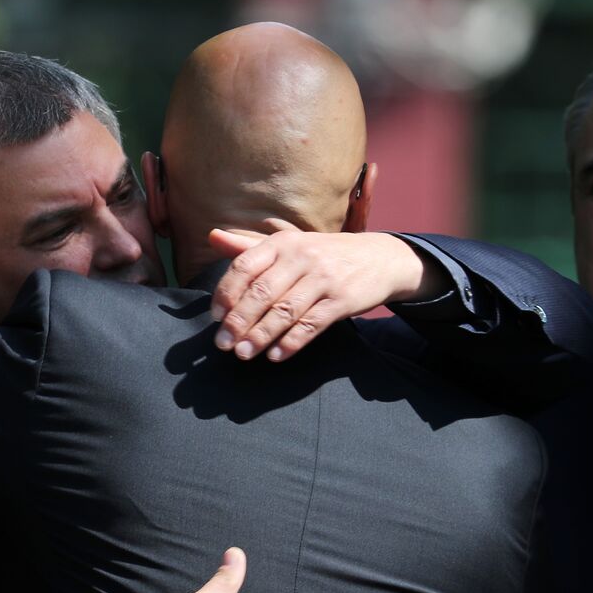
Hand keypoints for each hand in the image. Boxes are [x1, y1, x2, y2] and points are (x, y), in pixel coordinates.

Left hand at [208, 229, 441, 361]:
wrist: (380, 258)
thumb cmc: (324, 255)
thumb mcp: (289, 246)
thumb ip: (249, 247)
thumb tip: (212, 236)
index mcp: (282, 243)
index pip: (245, 266)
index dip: (226, 293)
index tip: (215, 316)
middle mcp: (302, 257)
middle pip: (262, 292)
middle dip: (238, 321)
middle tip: (222, 344)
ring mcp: (324, 279)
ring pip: (285, 311)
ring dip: (260, 336)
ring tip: (243, 354)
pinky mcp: (343, 300)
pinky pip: (312, 324)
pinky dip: (292, 342)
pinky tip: (275, 355)